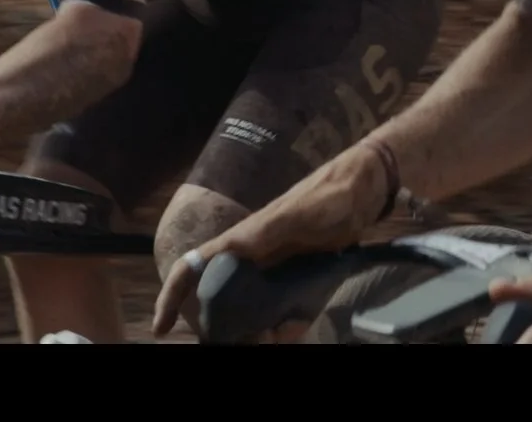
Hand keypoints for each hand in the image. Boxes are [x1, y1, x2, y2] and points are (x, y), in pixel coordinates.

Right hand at [151, 145, 389, 338]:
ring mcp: (276, 272)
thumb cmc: (331, 194)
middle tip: (254, 340)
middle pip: (223, 304)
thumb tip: (226, 249)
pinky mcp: (299, 280)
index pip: (193, 268)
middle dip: (228, 329)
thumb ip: (264, 231)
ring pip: (255, 314)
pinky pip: (286, 312)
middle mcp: (252, 260)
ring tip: (280, 335)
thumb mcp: (298, 213)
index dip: (172, 296)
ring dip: (262, 331)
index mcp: (242, 242)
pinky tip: (298, 326)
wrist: (369, 190)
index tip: (162, 328)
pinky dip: (290, 324)